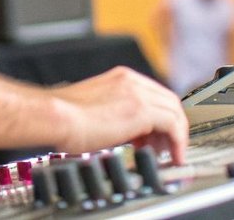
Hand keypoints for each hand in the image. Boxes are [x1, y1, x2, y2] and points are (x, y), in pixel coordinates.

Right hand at [49, 67, 188, 162]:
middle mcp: (131, 81)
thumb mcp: (95, 110)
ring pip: (174, 110)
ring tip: (169, 154)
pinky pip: (173, 124)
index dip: (159, 117)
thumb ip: (114, 114)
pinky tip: (172, 156)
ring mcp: (137, 92)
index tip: (157, 136)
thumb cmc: (64, 118)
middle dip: (172, 126)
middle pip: (168, 100)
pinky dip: (178, 141)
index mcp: (120, 78)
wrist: (55, 116)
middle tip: (166, 147)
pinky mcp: (141, 109)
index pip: (153, 95)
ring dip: (176, 134)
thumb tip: (123, 132)